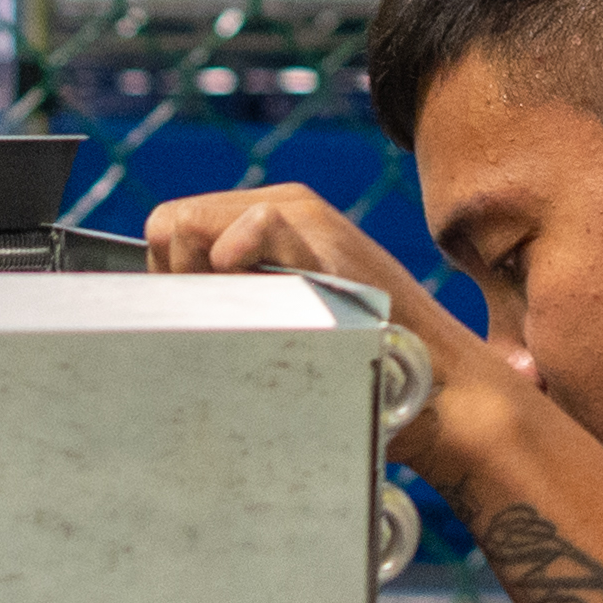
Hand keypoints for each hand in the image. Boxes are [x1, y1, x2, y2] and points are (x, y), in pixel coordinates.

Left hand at [138, 181, 554, 506]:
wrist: (437, 390)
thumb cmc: (358, 374)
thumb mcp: (278, 334)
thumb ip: (230, 309)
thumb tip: (165, 314)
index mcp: (261, 230)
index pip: (167, 235)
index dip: (170, 285)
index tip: (205, 325)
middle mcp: (276, 211)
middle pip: (167, 226)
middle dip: (178, 282)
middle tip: (227, 325)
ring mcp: (300, 216)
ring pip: (191, 222)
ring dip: (205, 283)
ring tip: (253, 322)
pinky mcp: (321, 230)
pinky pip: (253, 222)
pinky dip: (238, 259)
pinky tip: (263, 300)